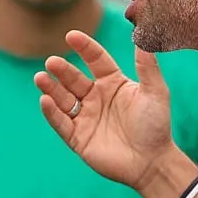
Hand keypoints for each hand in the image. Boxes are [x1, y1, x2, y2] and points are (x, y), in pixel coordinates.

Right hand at [35, 30, 181, 190]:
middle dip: (61, 70)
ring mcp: (85, 118)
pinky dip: (51, 112)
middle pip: (74, 79)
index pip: (95, 60)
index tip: (71, 36)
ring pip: (63, 99)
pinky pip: (61, 123)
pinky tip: (45, 101)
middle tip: (51, 62)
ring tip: (40, 77)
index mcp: (113, 84)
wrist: (152, 162)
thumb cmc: (156, 126)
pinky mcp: (77, 138)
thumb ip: (147, 65)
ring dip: (51, 88)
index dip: (84, 48)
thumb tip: (145, 34)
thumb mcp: (155, 92)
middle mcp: (96, 98)